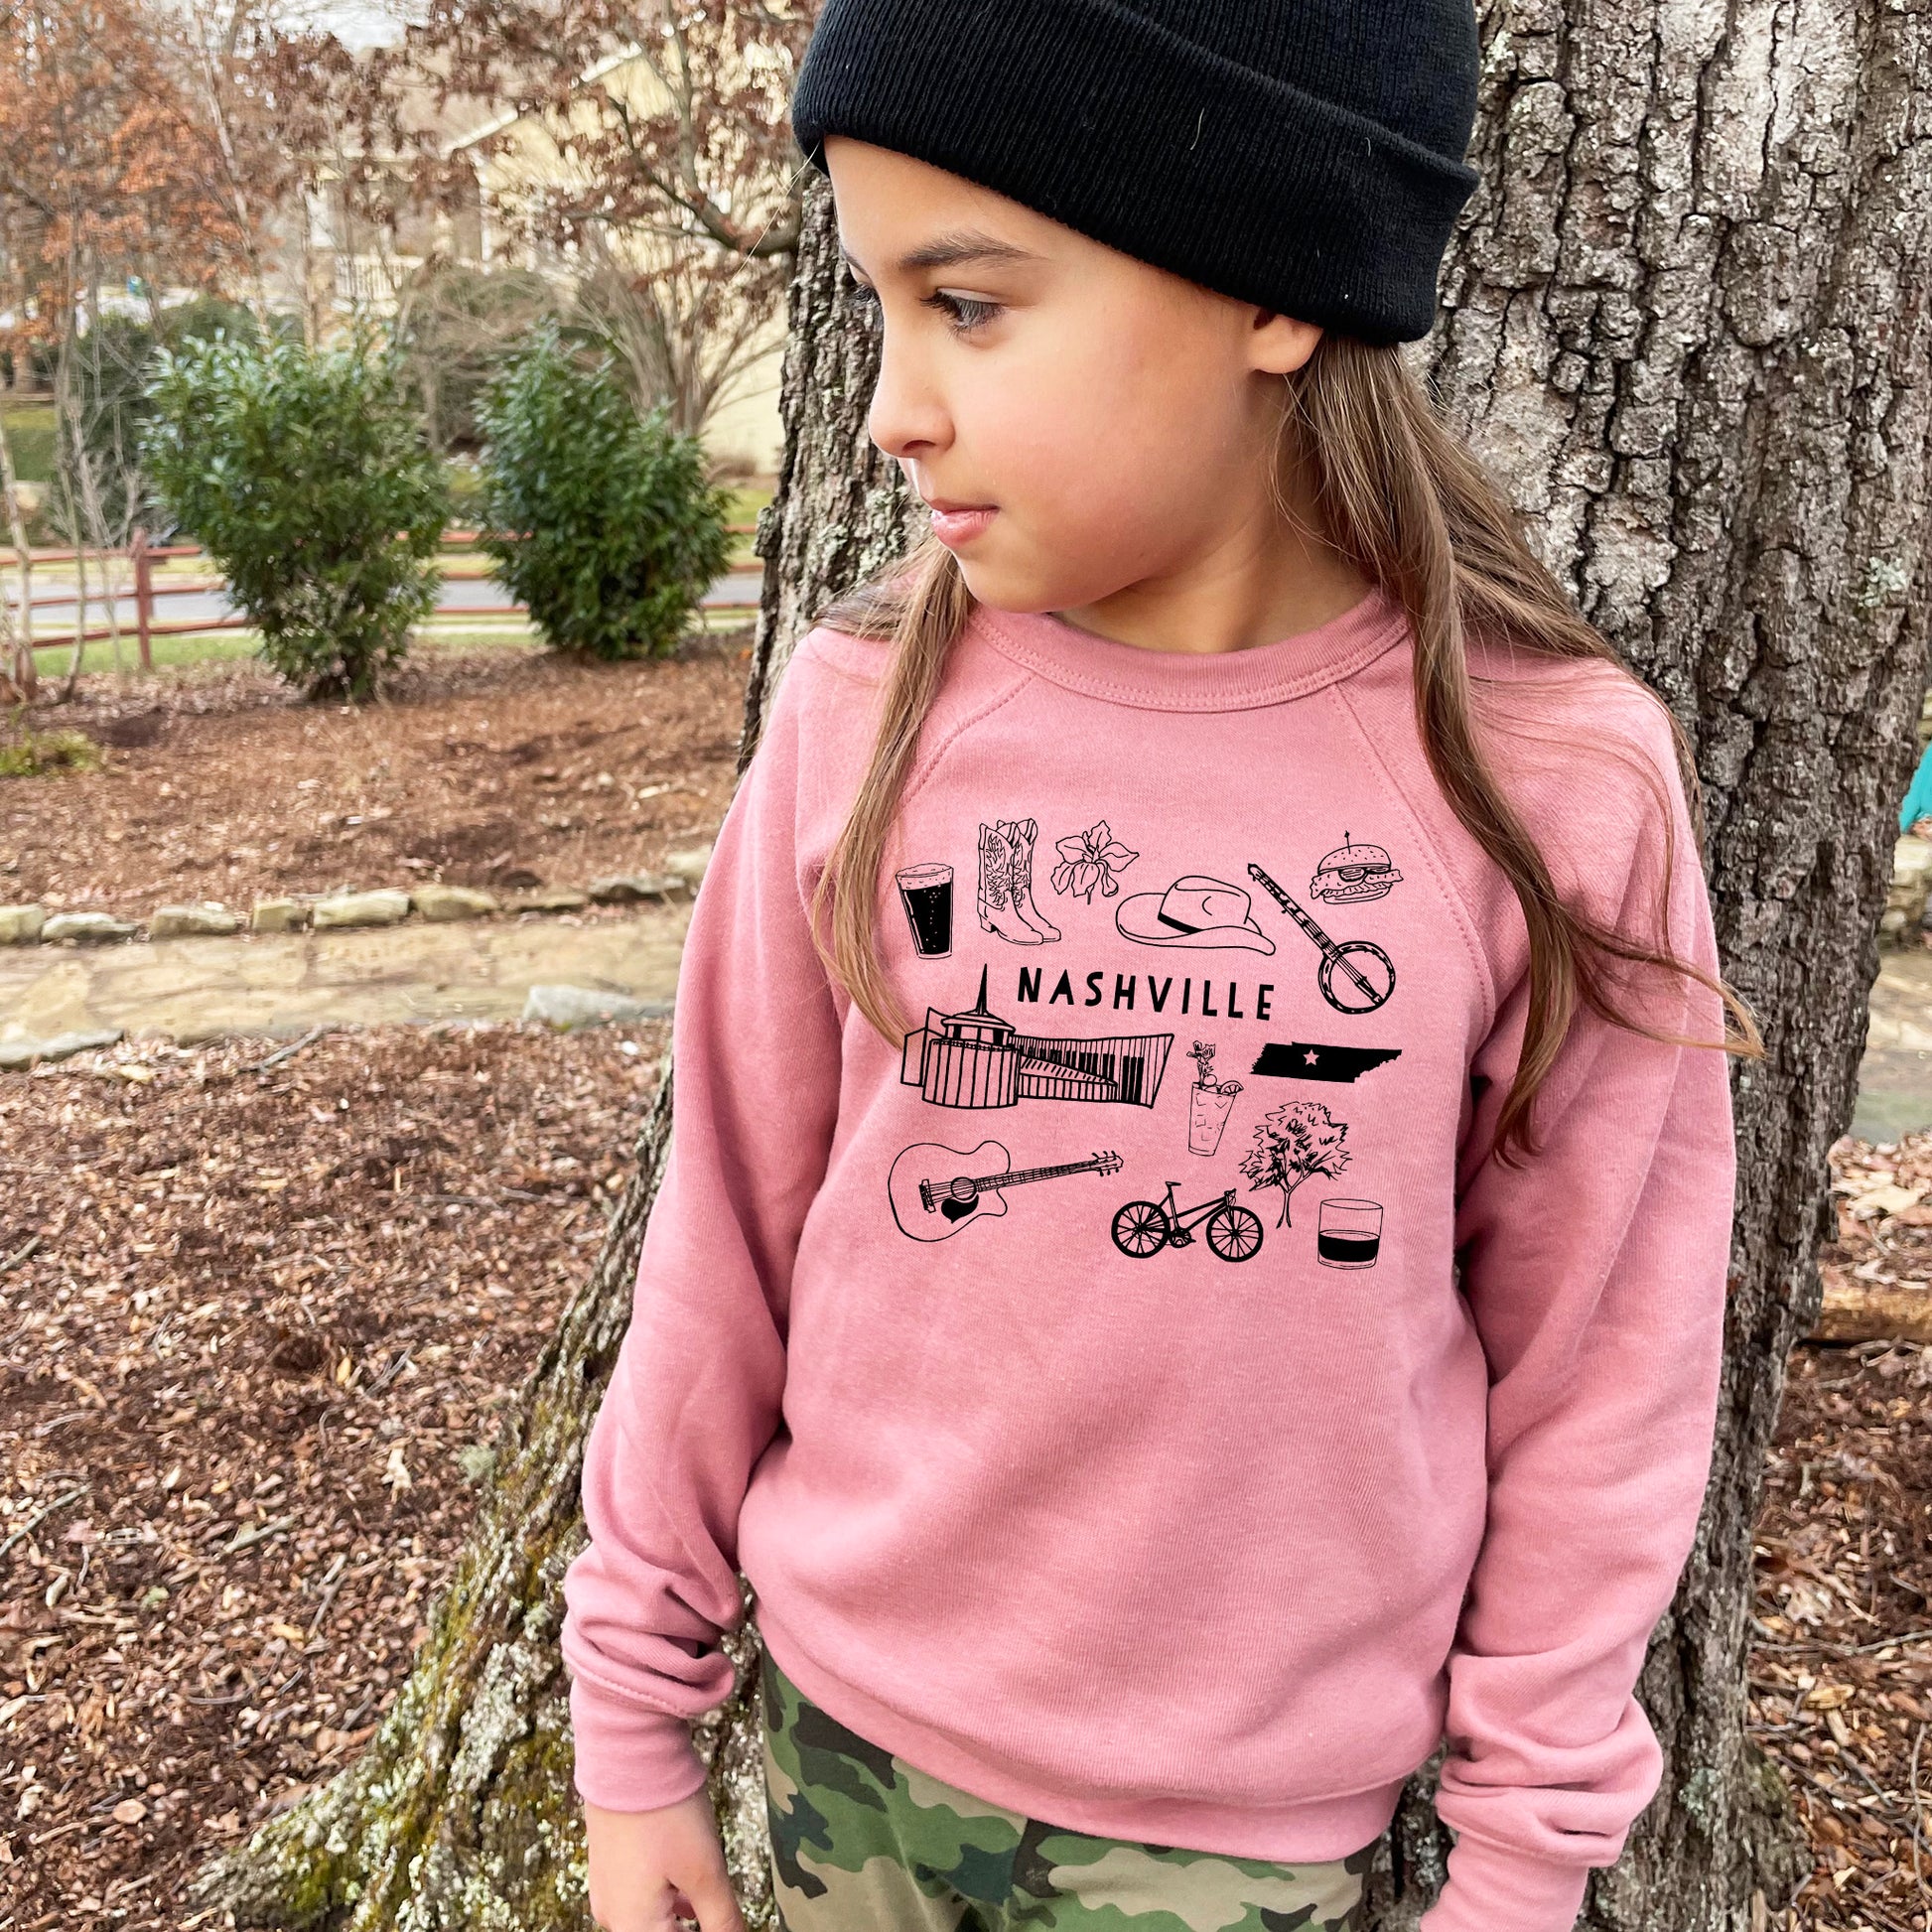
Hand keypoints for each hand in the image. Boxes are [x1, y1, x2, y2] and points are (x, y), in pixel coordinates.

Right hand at [585, 1792, 747, 1931]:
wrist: (627, 1750)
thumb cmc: (666, 1813)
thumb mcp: (705, 1871)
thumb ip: (723, 1921)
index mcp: (633, 1926)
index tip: (726, 1921)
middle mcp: (612, 1915)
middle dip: (691, 1926)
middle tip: (721, 1913)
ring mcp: (607, 1889)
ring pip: (651, 1919)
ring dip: (682, 1918)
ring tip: (708, 1901)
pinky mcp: (609, 1864)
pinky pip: (641, 1897)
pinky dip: (669, 1900)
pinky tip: (689, 1890)